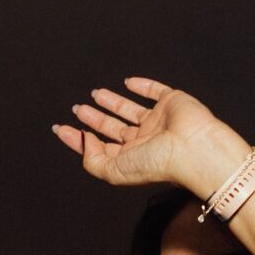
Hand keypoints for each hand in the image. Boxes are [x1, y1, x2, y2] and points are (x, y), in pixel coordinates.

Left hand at [52, 78, 248, 198]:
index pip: (100, 149)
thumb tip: (84, 140)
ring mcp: (158, 121)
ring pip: (130, 110)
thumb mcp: (113, 171)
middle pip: (113, 129)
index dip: (79, 139)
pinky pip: (155, 91)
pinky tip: (128, 83)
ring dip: (111, 102)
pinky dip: (142, 85)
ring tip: (94, 94)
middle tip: (78, 109)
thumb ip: (92, 160)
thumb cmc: (160, 164)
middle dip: (93, 119)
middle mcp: (144, 141)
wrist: (193, 148)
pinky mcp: (172, 103)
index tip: (61, 128)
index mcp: (131, 159)